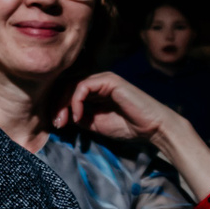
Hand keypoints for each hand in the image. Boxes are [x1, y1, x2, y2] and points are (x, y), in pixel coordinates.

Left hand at [54, 71, 178, 144]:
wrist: (152, 128)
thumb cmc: (128, 127)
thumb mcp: (96, 124)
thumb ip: (80, 117)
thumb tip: (61, 115)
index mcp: (95, 92)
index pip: (69, 94)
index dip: (59, 108)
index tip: (57, 126)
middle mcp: (98, 83)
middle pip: (67, 87)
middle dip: (58, 105)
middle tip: (57, 124)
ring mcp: (103, 80)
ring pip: (72, 85)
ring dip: (64, 103)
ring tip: (65, 121)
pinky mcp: (108, 80)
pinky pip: (83, 86)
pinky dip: (76, 101)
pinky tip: (78, 115)